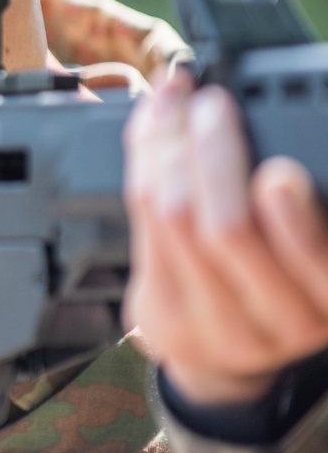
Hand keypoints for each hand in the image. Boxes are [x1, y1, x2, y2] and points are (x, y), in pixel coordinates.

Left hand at [123, 69, 327, 405]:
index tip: (279, 174)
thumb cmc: (278, 278)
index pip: (318, 261)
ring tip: (173, 101)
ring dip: (168, 144)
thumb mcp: (309, 248)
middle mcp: (283, 319)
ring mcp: (216, 322)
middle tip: (211, 104)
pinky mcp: (162, 312)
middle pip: (228, 229)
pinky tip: (150, 128)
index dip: (297, 220)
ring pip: (174, 216)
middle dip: (215, 152)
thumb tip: (252, 120)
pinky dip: (143, 160)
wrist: (226, 351)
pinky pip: (141, 218)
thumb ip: (301, 195)